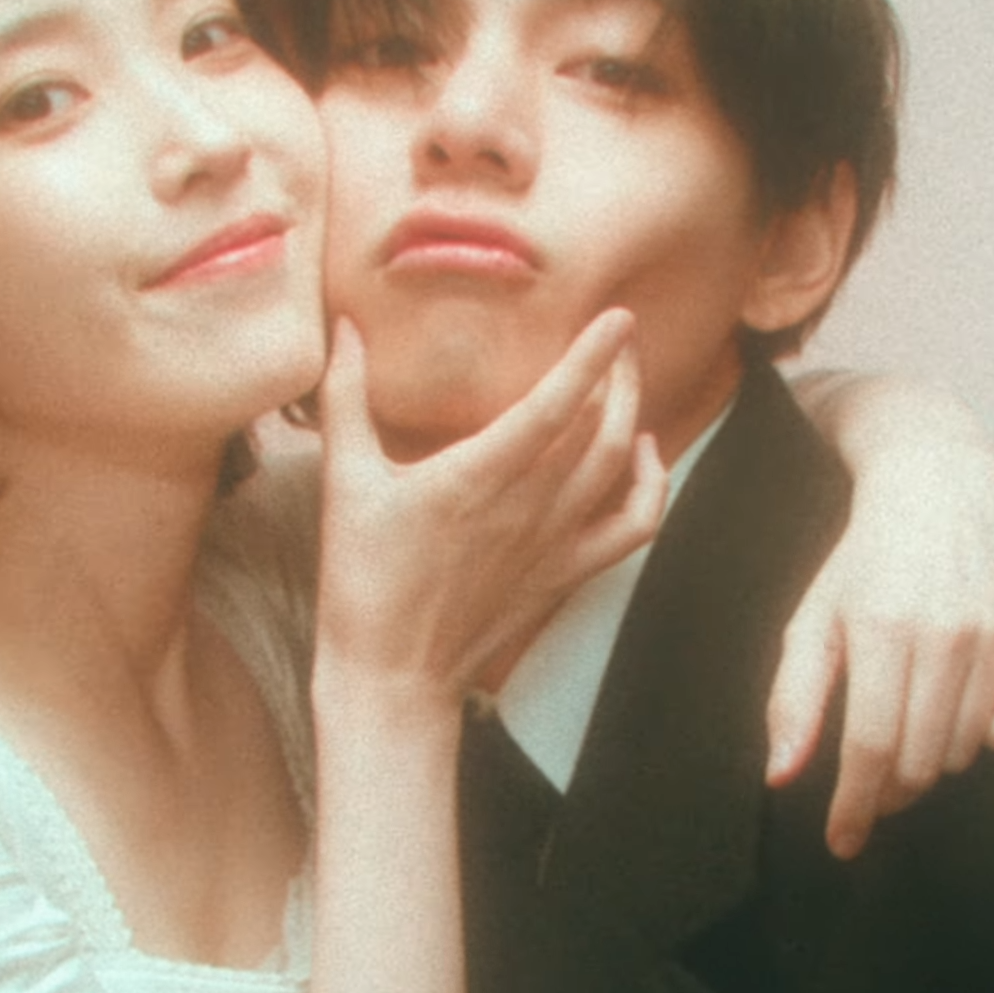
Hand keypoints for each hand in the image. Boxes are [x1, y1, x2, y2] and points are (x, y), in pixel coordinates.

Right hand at [314, 310, 666, 701]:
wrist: (393, 676)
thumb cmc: (363, 582)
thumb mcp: (344, 482)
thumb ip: (345, 397)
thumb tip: (342, 326)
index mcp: (478, 477)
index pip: (554, 402)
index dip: (591, 355)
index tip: (616, 316)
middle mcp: (529, 506)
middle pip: (600, 425)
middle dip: (618, 372)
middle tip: (617, 335)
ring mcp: (554, 542)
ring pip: (618, 465)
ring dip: (632, 413)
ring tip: (627, 375)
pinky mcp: (564, 573)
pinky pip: (632, 526)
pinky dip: (652, 486)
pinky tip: (644, 453)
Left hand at [766, 441, 993, 857]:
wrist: (937, 489)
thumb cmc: (865, 563)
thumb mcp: (814, 620)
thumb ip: (793, 699)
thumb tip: (781, 778)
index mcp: (881, 628)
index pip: (871, 747)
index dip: (854, 806)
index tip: (842, 842)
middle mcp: (946, 633)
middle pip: (920, 760)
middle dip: (889, 790)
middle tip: (873, 783)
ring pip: (966, 748)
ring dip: (934, 760)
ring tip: (913, 725)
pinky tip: (974, 722)